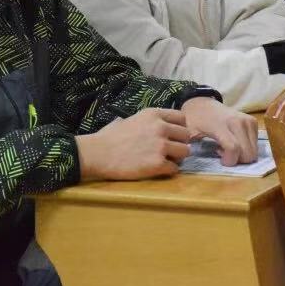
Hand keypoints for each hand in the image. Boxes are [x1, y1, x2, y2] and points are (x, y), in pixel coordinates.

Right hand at [76, 108, 190, 180]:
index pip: (182, 118)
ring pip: (185, 152)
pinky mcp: (158, 164)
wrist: (98, 153)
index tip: (173, 136)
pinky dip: (168, 171)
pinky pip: (175, 169)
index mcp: (154, 114)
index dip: (179, 128)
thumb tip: (156, 124)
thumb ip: (147, 121)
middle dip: (180, 143)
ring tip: (165, 161)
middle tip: (170, 151)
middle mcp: (160, 127)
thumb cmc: (108, 137)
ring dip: (177, 158)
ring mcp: (161, 146)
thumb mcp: (129, 119)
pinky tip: (158, 170)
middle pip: (186, 135)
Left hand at [181, 97, 258, 165]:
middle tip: (223, 153)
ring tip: (227, 146)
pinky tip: (233, 141)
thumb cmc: (194, 120)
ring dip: (241, 154)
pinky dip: (246, 148)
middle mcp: (239, 121)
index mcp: (221, 125)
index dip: (229, 161)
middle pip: (247, 153)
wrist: (202, 103)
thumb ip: (190, 145)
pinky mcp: (253, 122)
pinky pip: (255, 145)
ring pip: (253, 151)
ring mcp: (248, 121)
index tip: (221, 160)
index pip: (233, 148)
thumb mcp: (189, 133)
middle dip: (236, 160)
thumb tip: (190, 156)